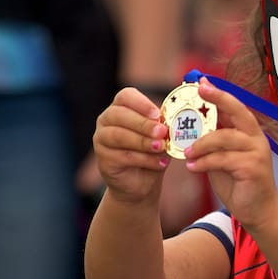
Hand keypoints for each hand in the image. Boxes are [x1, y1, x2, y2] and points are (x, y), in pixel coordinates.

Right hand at [92, 87, 168, 204]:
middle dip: (143, 124)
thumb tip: (176, 120)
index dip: (141, 103)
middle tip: (162, 132)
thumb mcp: (162, 137)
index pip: (126, 96)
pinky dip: (144, 159)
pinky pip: (123, 156)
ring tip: (162, 147)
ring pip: (119, 136)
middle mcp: (107, 119)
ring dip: (143, 142)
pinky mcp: (103, 159)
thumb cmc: (152, 153)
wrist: (141, 182)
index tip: (158, 114)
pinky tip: (160, 163)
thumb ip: (164, 127)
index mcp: (122, 107)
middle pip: (120, 115)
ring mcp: (101, 138)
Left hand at [184, 78, 277, 227]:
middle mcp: (256, 138)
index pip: (235, 107)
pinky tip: (193, 168)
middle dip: (218, 99)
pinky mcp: (253, 168)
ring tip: (186, 153)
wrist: (259, 212)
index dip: (219, 93)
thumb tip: (190, 128)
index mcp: (249, 133)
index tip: (201, 82)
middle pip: (238, 111)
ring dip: (201, 144)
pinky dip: (205, 162)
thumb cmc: (239, 184)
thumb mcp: (222, 160)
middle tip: (198, 93)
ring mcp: (257, 152)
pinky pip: (223, 159)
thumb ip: (213, 144)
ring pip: (224, 138)